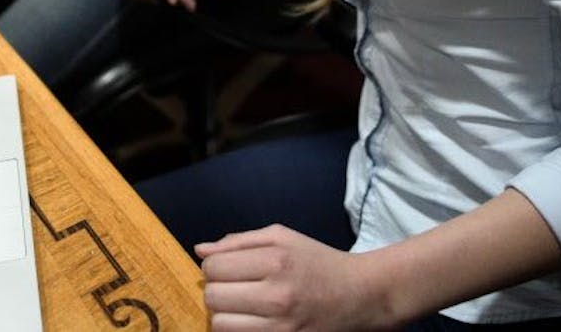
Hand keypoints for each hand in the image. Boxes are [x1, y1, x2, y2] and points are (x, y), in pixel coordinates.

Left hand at [197, 225, 379, 330]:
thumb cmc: (317, 262)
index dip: (215, 267)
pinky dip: (239, 330)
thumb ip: (239, 242)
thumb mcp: (282, 237)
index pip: (214, 267)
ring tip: (243, 306)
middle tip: (236, 288)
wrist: (360, 295)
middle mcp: (278, 295)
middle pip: (213, 297)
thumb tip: (201, 251)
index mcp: (276, 260)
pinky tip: (253, 320)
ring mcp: (281, 327)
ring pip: (221, 325)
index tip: (229, 269)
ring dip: (225, 315)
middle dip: (218, 290)